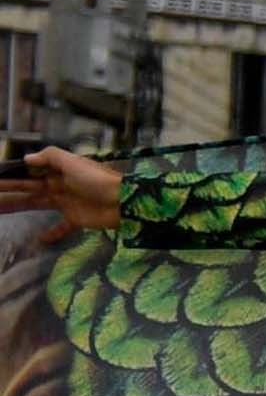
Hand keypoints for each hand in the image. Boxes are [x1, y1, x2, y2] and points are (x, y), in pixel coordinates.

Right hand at [0, 144, 124, 231]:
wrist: (124, 201)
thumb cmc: (98, 179)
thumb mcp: (74, 162)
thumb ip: (51, 156)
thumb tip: (27, 158)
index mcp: (58, 171)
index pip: (29, 172)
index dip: (13, 175)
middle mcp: (59, 185)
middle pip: (28, 188)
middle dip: (8, 190)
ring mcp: (66, 202)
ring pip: (36, 204)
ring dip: (16, 207)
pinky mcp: (75, 219)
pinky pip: (60, 227)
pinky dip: (51, 233)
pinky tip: (40, 239)